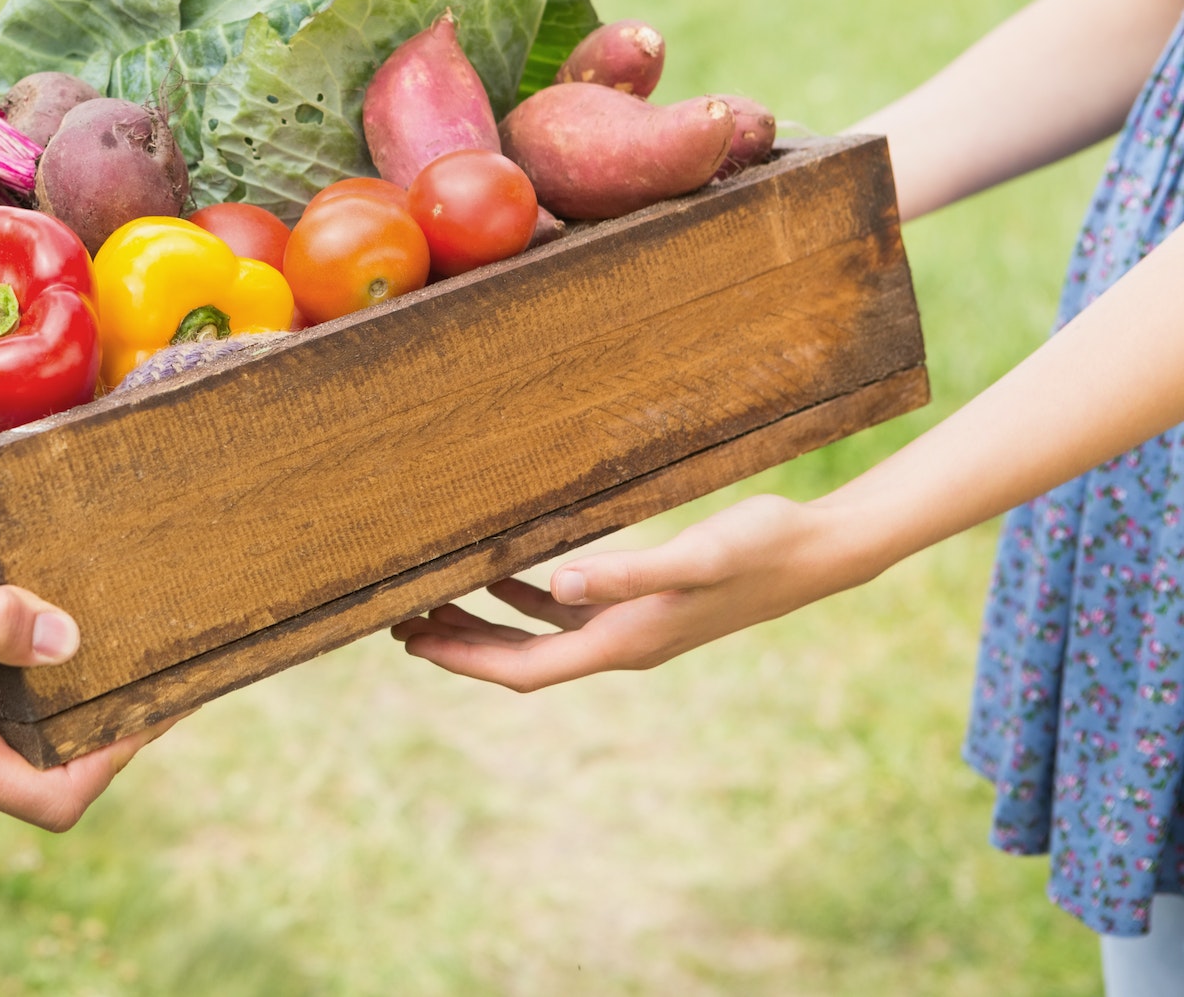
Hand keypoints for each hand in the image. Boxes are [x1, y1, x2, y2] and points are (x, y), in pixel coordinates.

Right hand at [0, 541, 176, 830]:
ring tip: (90, 683)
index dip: (112, 763)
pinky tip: (30, 693)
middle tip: (137, 688)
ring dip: (53, 745)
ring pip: (12, 787)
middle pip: (40, 797)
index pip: (53, 800)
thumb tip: (68, 640)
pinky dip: (15, 742)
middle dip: (92, 748)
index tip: (151, 713)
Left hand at [391, 494, 871, 691]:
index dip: (465, 660)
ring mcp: (633, 628)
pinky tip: (504, 574)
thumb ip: (627, 570)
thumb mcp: (694, 556)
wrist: (817, 554)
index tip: (412, 641)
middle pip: (522, 660)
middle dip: (460, 646)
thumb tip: (557, 587)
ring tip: (432, 602)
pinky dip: (526, 599)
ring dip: (486, 625)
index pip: (525, 668)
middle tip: (399, 621)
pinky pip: (569, 612)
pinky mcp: (645, 605)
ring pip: (540, 637)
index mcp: (624, 642)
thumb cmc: (759, 548)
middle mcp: (623, 645)